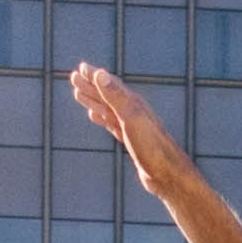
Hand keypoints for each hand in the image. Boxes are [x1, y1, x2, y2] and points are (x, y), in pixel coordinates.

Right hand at [65, 59, 180, 182]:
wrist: (167, 174)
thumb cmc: (151, 146)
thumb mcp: (131, 118)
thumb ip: (116, 97)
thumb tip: (100, 74)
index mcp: (132, 104)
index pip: (109, 85)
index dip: (94, 76)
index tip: (80, 68)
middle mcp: (133, 111)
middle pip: (107, 94)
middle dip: (90, 86)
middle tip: (74, 77)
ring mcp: (131, 126)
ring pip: (107, 108)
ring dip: (93, 100)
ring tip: (78, 94)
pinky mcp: (130, 140)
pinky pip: (111, 123)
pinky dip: (101, 117)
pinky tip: (95, 116)